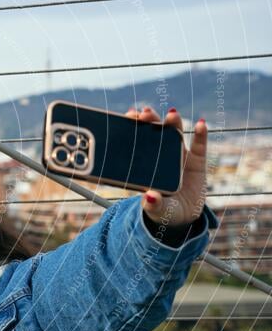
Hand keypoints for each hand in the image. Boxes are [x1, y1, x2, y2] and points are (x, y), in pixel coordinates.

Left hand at [125, 106, 207, 227]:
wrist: (183, 217)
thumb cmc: (163, 211)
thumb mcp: (157, 210)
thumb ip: (153, 205)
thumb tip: (149, 197)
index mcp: (146, 165)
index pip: (137, 142)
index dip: (133, 128)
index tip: (129, 116)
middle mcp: (161, 156)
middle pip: (155, 134)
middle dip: (151, 121)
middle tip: (145, 113)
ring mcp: (180, 157)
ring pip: (175, 136)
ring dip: (173, 123)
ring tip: (171, 114)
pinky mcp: (197, 161)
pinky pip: (200, 146)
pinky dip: (201, 135)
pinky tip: (201, 124)